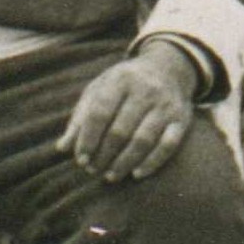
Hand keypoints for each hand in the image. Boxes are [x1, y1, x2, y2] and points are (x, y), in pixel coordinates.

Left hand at [58, 39, 201, 181]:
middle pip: (121, 130)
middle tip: (93, 170)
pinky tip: (136, 174)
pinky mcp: (181, 119)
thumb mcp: (100, 89)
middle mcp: (146, 89)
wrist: (169, 67)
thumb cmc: (125, 84)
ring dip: (124, 162)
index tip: (80, 159)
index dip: (88, 139)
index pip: (100, 113)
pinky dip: (152, 162)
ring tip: (110, 175)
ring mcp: (166, 104)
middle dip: (104, 155)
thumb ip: (81, 117)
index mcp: (121, 79)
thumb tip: (62, 148)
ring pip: (143, 140)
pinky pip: (168, 145)